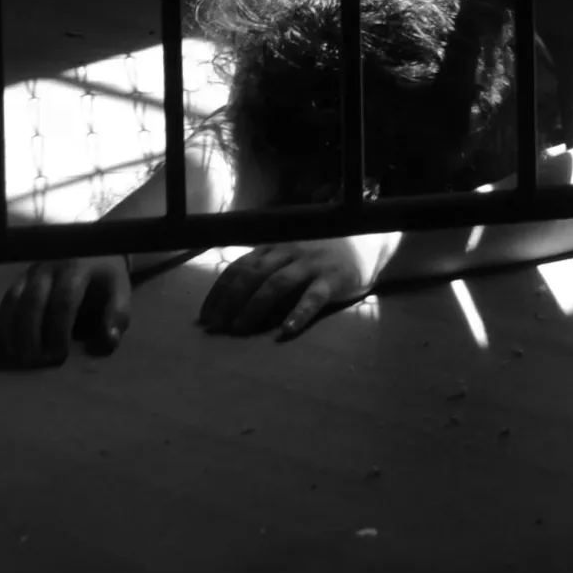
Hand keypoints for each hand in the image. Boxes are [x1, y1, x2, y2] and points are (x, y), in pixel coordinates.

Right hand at [0, 255, 130, 368]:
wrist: (95, 247)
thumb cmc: (107, 278)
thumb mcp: (120, 292)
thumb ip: (118, 315)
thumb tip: (108, 340)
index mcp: (77, 268)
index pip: (64, 300)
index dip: (59, 330)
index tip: (59, 356)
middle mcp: (50, 266)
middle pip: (32, 299)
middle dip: (28, 332)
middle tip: (30, 361)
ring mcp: (31, 271)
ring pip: (12, 298)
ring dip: (9, 329)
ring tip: (13, 356)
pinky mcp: (18, 279)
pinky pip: (1, 298)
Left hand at [197, 232, 400, 341]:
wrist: (367, 241)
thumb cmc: (323, 254)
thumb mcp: (291, 253)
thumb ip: (267, 266)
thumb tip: (230, 297)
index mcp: (276, 247)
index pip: (240, 266)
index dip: (220, 290)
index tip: (204, 316)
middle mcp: (290, 252)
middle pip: (253, 274)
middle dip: (229, 300)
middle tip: (214, 327)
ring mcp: (312, 264)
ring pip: (277, 283)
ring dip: (254, 306)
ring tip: (238, 329)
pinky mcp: (334, 278)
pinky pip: (313, 297)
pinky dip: (298, 314)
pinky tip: (286, 331)